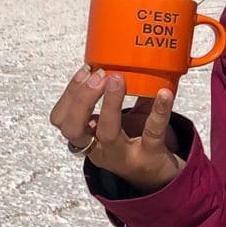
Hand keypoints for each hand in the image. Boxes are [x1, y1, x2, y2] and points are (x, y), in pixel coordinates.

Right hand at [49, 67, 183, 191]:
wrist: (159, 174)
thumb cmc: (136, 137)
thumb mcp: (122, 115)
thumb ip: (123, 89)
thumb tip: (128, 53)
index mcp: (87, 137)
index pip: (61, 120)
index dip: (69, 94)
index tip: (85, 70)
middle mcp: (99, 149)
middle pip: (74, 129)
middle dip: (81, 99)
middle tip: (99, 75)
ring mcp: (123, 155)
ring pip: (107, 133)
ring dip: (110, 104)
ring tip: (117, 79)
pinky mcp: (149, 156)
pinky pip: (152, 132)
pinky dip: (158, 111)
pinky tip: (164, 93)